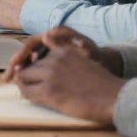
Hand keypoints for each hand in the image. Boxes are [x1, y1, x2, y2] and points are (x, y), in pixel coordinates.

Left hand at [10, 31, 127, 124]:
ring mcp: (51, 74)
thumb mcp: (84, 59)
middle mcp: (55, 59)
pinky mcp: (49, 91)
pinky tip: (27, 95)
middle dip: (25, 73)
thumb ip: (65, 52)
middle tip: (22, 81)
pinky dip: (24, 93)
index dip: (31, 62)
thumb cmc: (102, 83)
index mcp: (64, 50)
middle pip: (30, 65)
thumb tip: (46, 39)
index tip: (27, 69)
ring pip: (24, 76)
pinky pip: (27, 91)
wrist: (114, 98)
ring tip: (24, 88)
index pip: (37, 51)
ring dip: (23, 83)